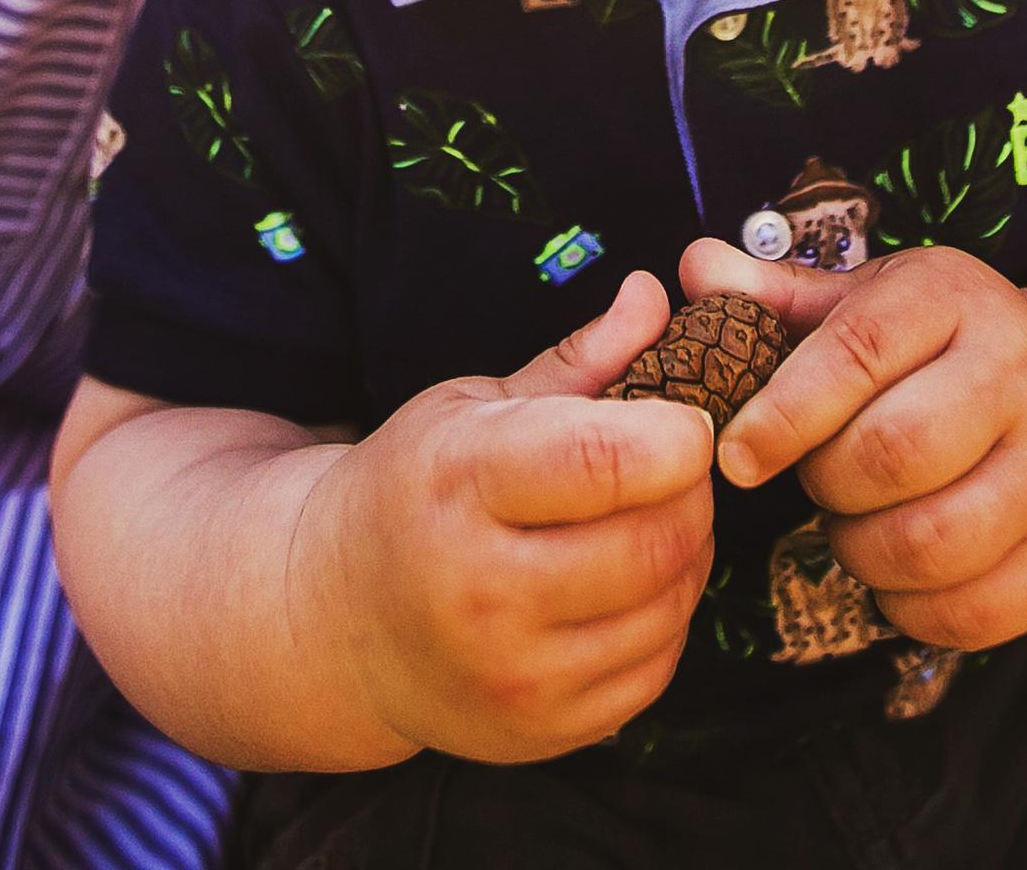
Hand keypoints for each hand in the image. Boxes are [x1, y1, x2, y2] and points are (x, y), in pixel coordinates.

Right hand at [304, 271, 715, 764]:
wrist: (335, 621)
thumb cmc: (413, 487)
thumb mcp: (473, 403)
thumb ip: (579, 357)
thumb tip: (657, 293)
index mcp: (459, 482)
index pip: (599, 461)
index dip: (675, 433)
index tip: (684, 418)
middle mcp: (480, 589)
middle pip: (652, 538)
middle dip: (691, 491)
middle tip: (673, 466)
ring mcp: (512, 675)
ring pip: (667, 605)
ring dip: (687, 551)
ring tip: (651, 516)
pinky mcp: (542, 733)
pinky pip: (656, 668)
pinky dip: (666, 615)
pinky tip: (631, 581)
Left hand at [679, 238, 1026, 650]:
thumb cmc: (938, 355)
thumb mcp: (866, 304)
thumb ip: (773, 295)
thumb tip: (693, 268)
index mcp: (957, 297)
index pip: (858, 352)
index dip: (784, 411)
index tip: (737, 454)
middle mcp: (1019, 375)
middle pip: (894, 453)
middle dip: (827, 483)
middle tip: (817, 481)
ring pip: (930, 543)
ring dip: (862, 551)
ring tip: (855, 522)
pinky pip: (967, 613)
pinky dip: (908, 607)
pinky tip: (898, 570)